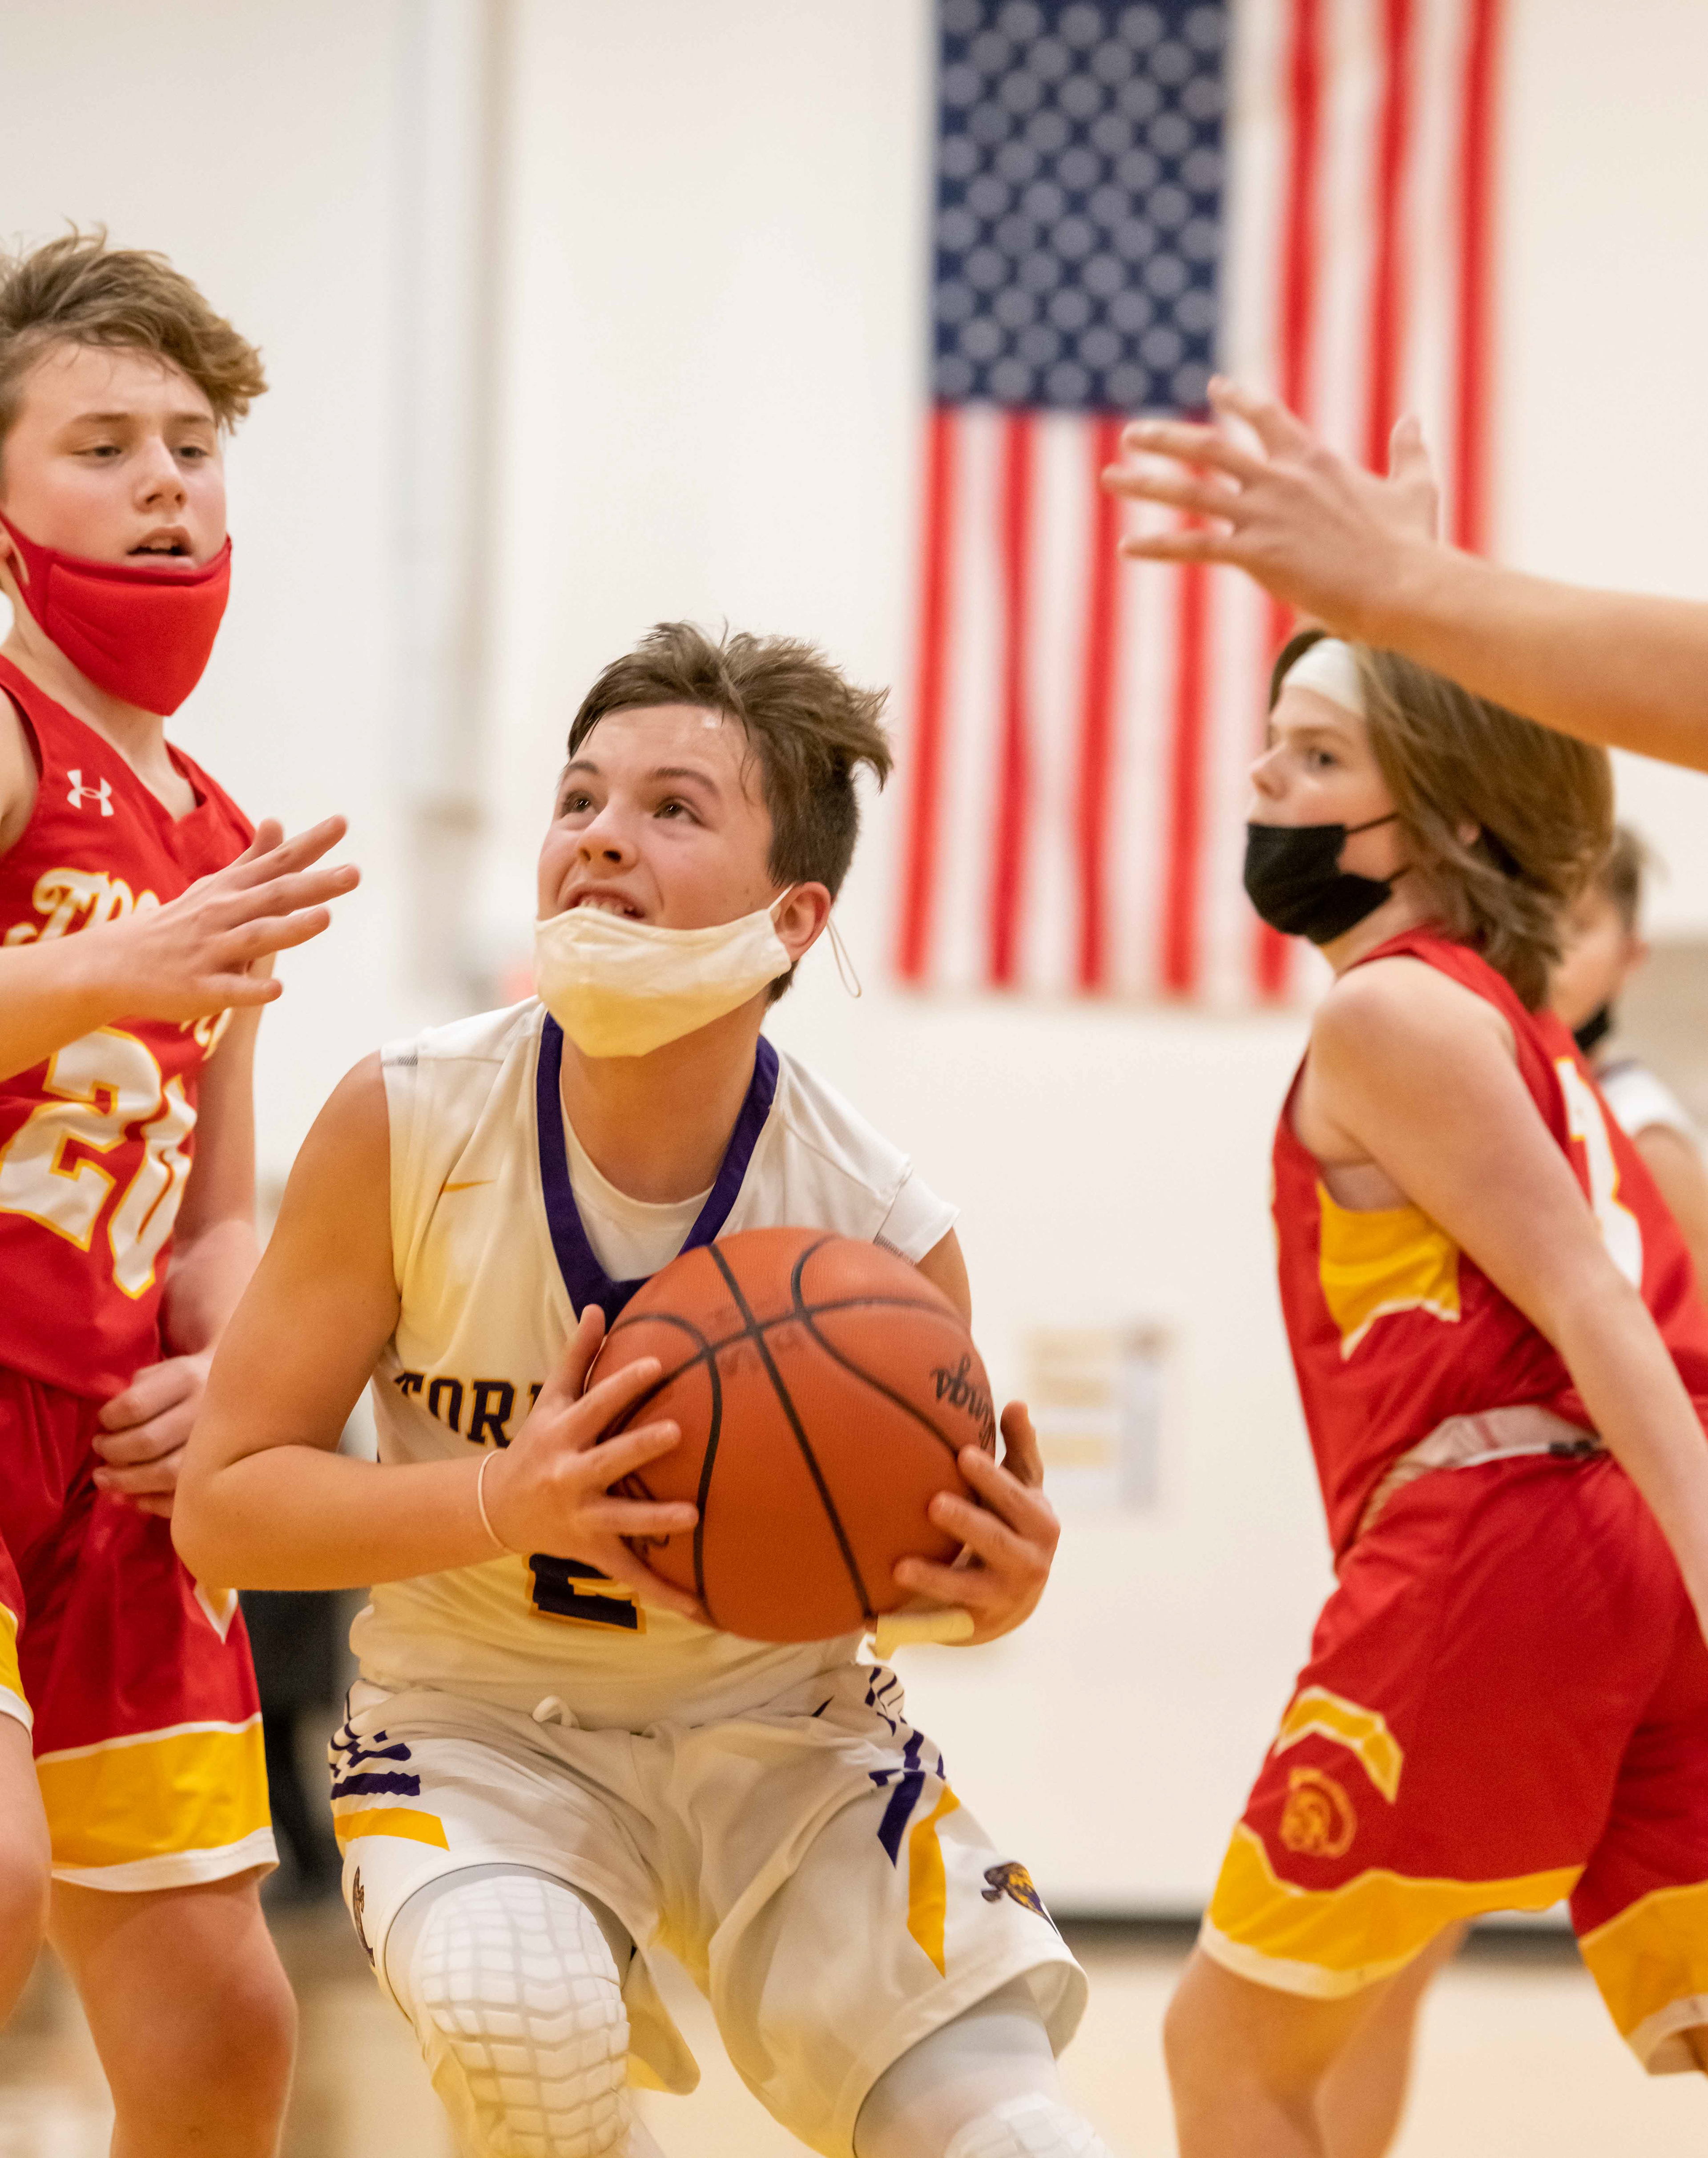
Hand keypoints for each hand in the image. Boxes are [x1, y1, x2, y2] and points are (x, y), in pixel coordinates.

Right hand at [91, 816, 359, 1025]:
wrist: (116, 963)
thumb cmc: (179, 923)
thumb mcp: (215, 886)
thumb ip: (253, 859)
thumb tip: (277, 822)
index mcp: (231, 890)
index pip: (278, 862)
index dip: (311, 843)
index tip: (342, 822)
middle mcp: (223, 914)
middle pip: (275, 896)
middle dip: (315, 885)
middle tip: (354, 873)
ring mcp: (211, 950)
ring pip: (255, 937)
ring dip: (290, 928)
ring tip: (326, 918)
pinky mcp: (200, 987)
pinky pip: (230, 988)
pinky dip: (253, 987)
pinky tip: (276, 988)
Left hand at [94, 1350, 213, 1517]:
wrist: (247, 1389)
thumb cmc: (191, 1383)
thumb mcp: (164, 1371)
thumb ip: (135, 1393)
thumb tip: (106, 1431)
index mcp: (187, 1378)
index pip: (133, 1406)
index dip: (108, 1421)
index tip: (103, 1425)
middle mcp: (204, 1409)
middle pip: (146, 1442)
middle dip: (112, 1453)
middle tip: (101, 1452)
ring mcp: (218, 1443)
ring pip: (165, 1473)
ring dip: (126, 1482)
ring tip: (107, 1479)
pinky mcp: (224, 1471)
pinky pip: (184, 1496)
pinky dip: (153, 1502)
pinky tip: (136, 1498)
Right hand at [480, 1307, 705, 1621]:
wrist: (500, 1509)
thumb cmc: (536, 1444)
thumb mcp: (550, 1400)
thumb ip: (576, 1356)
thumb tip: (598, 1307)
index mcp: (563, 1435)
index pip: (595, 1404)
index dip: (623, 1384)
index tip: (657, 1365)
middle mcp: (571, 1476)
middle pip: (607, 1460)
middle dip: (639, 1448)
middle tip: (678, 1432)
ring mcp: (582, 1518)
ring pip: (622, 1521)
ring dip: (656, 1521)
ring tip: (695, 1516)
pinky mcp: (594, 1552)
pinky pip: (633, 1576)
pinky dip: (666, 1594)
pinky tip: (704, 1608)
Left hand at [890, 1401, 1059, 1645]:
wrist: (1014, 1596)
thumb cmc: (1012, 1521)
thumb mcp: (1023, 1487)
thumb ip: (1020, 1448)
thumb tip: (1017, 1403)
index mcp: (1040, 1523)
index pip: (1018, 1499)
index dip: (993, 1480)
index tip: (962, 1455)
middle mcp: (1030, 1563)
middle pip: (996, 1542)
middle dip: (967, 1524)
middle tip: (933, 1503)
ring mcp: (1001, 1597)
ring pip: (968, 1588)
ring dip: (935, 1578)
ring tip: (900, 1568)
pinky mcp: (973, 1624)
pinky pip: (941, 1620)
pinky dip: (908, 1621)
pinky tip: (868, 1616)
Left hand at [1100, 376, 1441, 640]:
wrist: (1404, 586)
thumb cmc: (1413, 545)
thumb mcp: (1415, 487)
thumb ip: (1409, 450)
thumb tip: (1414, 418)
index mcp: (1314, 461)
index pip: (1268, 418)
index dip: (1239, 399)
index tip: (1215, 387)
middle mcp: (1281, 480)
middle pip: (1210, 447)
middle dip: (1166, 438)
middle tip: (1132, 434)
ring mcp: (1265, 515)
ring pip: (1190, 489)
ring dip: (1144, 483)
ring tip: (1109, 477)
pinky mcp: (1256, 554)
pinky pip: (1194, 546)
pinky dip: (1158, 545)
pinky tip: (1127, 545)